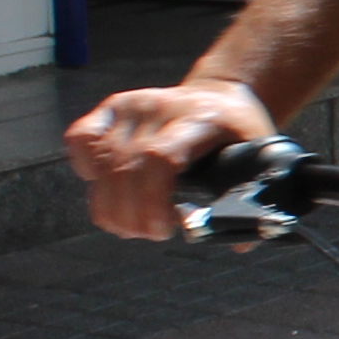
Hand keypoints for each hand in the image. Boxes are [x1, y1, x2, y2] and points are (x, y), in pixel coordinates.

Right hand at [67, 78, 277, 241]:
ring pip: (101, 160)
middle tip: (146, 234)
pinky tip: (107, 189)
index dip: (152, 202)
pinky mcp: (112, 107)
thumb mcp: (257, 161)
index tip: (164, 229)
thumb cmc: (239, 136)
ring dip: (108, 205)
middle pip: (125, 167)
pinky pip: (80, 139)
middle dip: (130, 214)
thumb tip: (234, 241)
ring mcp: (133, 104)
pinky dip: (86, 170)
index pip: (159, 159)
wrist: (222, 97)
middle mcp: (162, 106)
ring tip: (129, 225)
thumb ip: (246, 200)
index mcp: (203, 119)